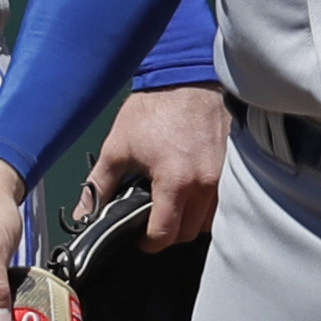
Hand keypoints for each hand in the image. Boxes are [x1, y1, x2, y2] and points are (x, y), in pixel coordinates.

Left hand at [84, 86, 226, 243]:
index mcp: (176, 182)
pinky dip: (206, 205)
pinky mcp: (236, 167)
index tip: (139, 237)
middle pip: (188, 233)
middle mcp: (206, 184)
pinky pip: (223, 202)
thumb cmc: (154, 108)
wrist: (187, 78)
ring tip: (171, 204)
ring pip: (209, 221)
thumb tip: (84, 213)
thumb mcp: (117, 148)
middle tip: (151, 219)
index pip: (165, 234)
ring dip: (189, 220)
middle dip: (167, 232)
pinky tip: (190, 191)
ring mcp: (226, 177)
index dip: (147, 241)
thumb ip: (99, 186)